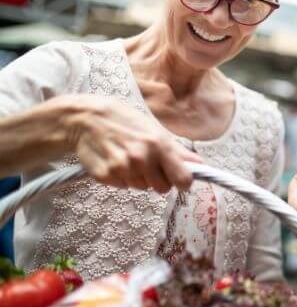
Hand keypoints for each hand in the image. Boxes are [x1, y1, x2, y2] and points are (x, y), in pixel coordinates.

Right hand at [61, 95, 202, 192]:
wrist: (86, 118)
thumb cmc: (125, 121)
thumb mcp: (155, 130)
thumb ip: (178, 151)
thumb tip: (200, 164)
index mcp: (158, 145)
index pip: (183, 179)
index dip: (182, 180)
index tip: (179, 178)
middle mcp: (141, 158)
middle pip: (162, 188)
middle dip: (157, 178)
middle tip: (146, 160)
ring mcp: (122, 169)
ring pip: (142, 187)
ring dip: (138, 177)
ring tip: (128, 157)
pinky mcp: (105, 176)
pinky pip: (123, 186)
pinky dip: (120, 178)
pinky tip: (114, 160)